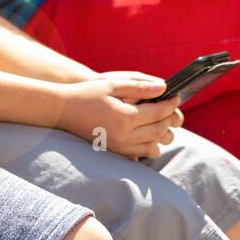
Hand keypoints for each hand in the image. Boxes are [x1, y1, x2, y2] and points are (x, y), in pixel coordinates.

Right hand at [60, 71, 183, 158]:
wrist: (64, 111)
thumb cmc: (88, 93)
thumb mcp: (114, 84)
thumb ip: (140, 87)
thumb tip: (164, 88)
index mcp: (125, 117)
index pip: (159, 113)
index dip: (170, 104)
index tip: (175, 97)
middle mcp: (124, 135)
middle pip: (159, 131)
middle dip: (169, 119)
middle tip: (171, 109)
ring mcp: (119, 147)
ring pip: (152, 146)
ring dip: (161, 135)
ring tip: (161, 121)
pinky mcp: (114, 152)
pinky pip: (139, 154)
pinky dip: (149, 146)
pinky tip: (148, 135)